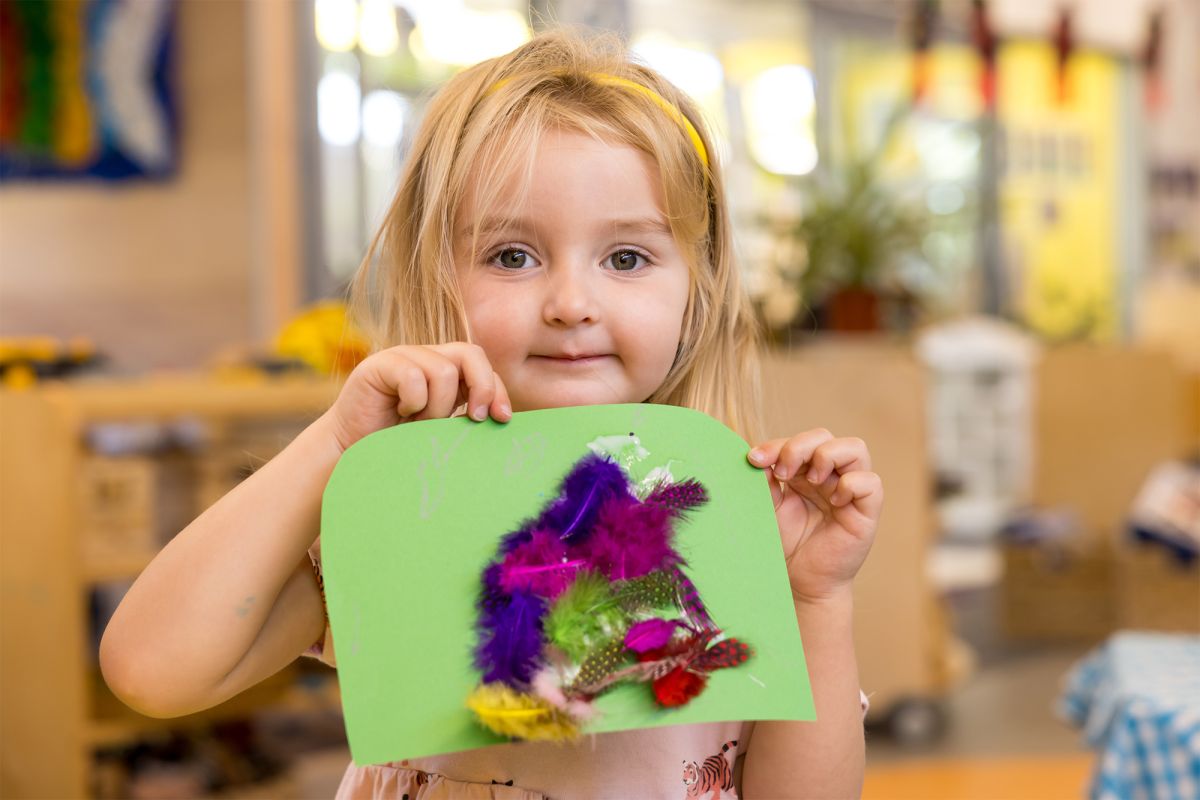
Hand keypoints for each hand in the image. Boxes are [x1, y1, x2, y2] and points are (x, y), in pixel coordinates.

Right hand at [326, 343, 511, 452]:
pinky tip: (402, 414)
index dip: (497, 390)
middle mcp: (426, 357)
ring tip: (420, 424)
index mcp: (445, 371)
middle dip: (482, 388)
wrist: (351, 453)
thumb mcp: (441, 429)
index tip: (502, 419)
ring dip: (438, 407)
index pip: (483, 366)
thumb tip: (503, 419)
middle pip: (470, 354)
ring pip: (445, 371)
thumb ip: (465, 416)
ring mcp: (402, 357)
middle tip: (475, 418)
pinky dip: (415, 402)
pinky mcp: (379, 365)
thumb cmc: (400, 445)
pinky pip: (414, 377)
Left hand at [747, 430, 881, 604]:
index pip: (800, 442)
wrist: (800, 582)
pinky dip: (851, 484)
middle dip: (800, 447)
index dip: (778, 445)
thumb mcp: (770, 507)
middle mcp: (831, 475)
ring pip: (855, 448)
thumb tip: (757, 456)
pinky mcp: (867, 511)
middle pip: (825, 437)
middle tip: (783, 473)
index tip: (754, 460)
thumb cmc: (787, 543)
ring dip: (827, 456)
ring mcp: (850, 491)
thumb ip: (765, 480)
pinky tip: (832, 502)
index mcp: (806, 471)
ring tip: (811, 481)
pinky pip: (871, 483)